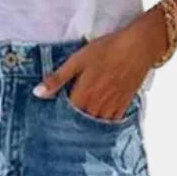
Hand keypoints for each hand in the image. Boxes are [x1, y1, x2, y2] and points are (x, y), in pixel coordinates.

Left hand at [33, 12, 161, 119]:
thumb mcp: (78, 60)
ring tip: (78, 127)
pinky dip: (101, 127)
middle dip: (71, 125)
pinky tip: (96, 124)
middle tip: (62, 128)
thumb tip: (37, 93)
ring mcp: (110, 109)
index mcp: (82, 96)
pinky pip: (109, 125)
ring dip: (86, 128)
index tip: (51, 120)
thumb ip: (57, 79)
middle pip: (79, 124)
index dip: (57, 118)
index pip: (64, 116)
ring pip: (94, 127)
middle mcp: (96, 107)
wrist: (139, 47)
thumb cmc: (107, 50)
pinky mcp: (122, 108)